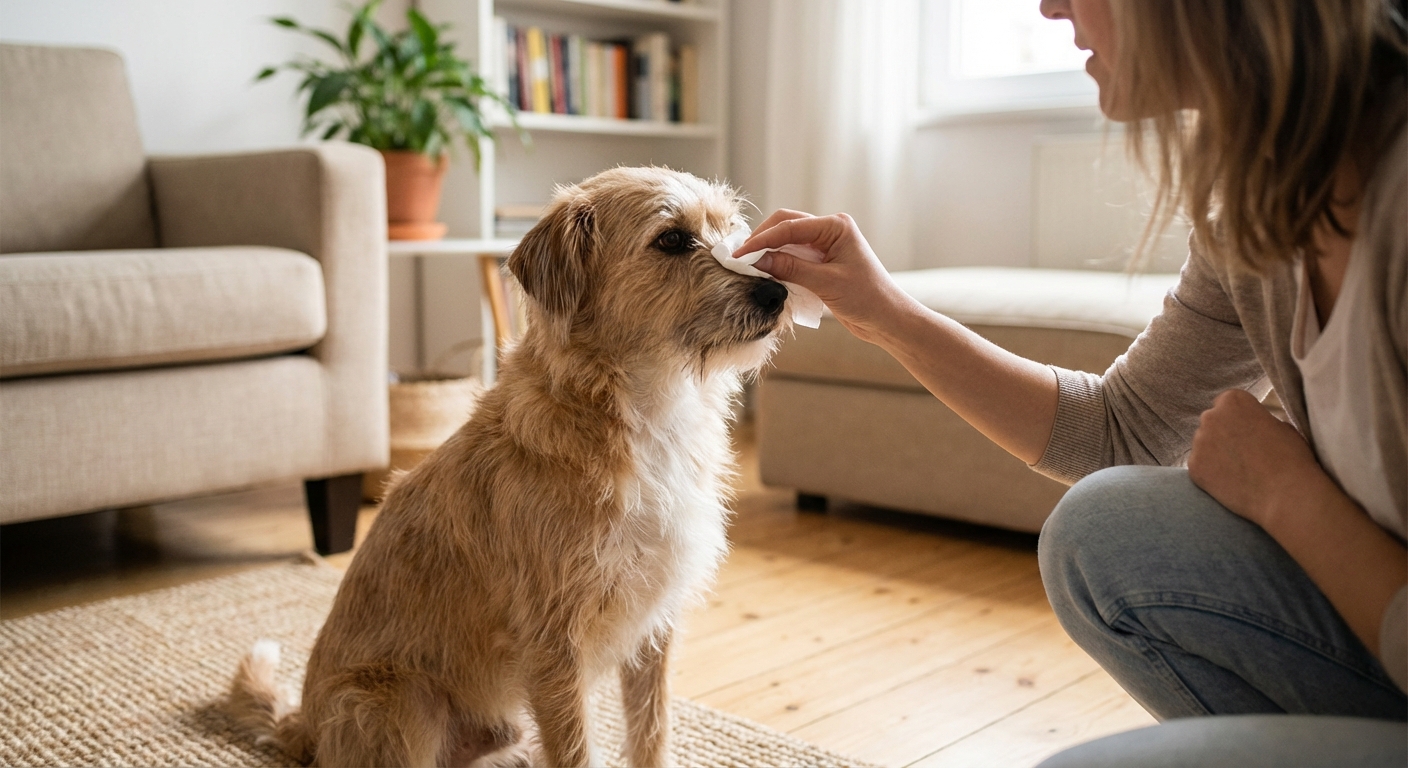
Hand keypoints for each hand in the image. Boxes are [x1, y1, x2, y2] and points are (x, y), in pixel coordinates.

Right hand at [737, 209, 922, 343]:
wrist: (887, 320)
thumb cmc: (866, 299)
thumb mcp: (825, 283)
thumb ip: (791, 269)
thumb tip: (759, 261)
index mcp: (836, 226)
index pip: (789, 227)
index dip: (762, 241)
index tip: (740, 256)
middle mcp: (830, 230)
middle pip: (786, 226)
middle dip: (762, 241)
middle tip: (740, 258)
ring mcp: (826, 246)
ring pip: (788, 241)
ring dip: (769, 252)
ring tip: (749, 267)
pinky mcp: (822, 262)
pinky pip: (794, 256)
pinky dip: (779, 263)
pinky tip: (767, 274)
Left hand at [1187, 389, 1329, 529]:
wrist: (1285, 494)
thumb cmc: (1291, 457)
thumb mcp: (1281, 425)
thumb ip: (1257, 419)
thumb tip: (1249, 424)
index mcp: (1233, 400)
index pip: (1227, 403)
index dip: (1239, 419)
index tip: (1249, 431)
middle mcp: (1210, 416)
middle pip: (1212, 422)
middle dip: (1223, 433)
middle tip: (1243, 452)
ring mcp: (1199, 442)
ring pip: (1204, 444)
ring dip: (1216, 453)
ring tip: (1239, 469)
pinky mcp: (1193, 466)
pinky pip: (1200, 466)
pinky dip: (1211, 473)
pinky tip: (1231, 482)